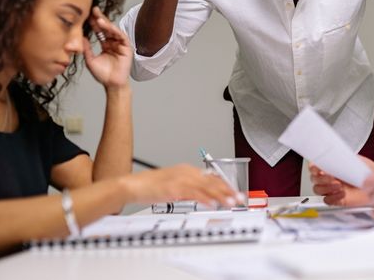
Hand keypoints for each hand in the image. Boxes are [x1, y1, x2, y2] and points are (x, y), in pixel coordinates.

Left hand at [83, 7, 131, 88]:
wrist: (112, 84)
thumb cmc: (103, 74)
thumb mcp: (90, 60)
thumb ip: (86, 49)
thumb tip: (80, 37)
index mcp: (106, 45)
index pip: (100, 31)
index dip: (94, 23)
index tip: (87, 14)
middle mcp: (113, 43)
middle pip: (107, 28)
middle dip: (100, 18)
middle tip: (93, 9)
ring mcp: (120, 45)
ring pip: (113, 30)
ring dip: (106, 24)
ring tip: (98, 18)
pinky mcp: (127, 48)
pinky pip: (121, 36)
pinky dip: (114, 30)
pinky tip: (107, 26)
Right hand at [122, 164, 241, 207]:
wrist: (134, 185)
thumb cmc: (151, 186)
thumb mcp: (174, 184)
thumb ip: (188, 188)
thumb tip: (202, 195)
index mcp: (187, 170)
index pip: (211, 177)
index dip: (224, 185)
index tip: (234, 192)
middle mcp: (187, 172)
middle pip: (212, 181)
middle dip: (228, 190)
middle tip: (239, 197)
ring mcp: (181, 179)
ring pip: (206, 187)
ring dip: (221, 195)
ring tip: (231, 202)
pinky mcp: (175, 188)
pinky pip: (194, 193)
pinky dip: (205, 198)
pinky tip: (213, 204)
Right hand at [309, 156, 373, 205]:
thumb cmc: (370, 172)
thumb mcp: (361, 161)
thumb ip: (350, 159)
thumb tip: (340, 156)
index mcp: (332, 165)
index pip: (315, 165)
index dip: (313, 167)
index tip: (318, 167)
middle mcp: (330, 177)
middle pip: (314, 178)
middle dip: (321, 178)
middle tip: (331, 177)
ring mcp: (332, 189)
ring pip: (318, 189)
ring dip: (326, 187)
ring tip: (339, 186)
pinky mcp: (337, 199)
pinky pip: (327, 200)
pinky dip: (332, 197)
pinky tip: (341, 194)